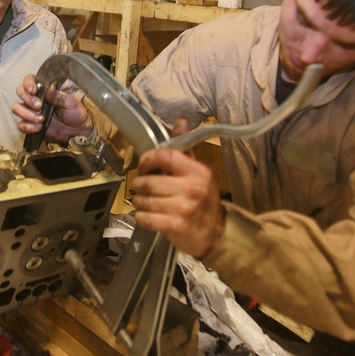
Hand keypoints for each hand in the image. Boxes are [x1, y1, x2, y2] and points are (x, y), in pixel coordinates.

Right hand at [13, 74, 92, 143]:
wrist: (77, 130)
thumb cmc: (74, 112)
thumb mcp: (70, 102)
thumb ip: (57, 97)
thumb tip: (49, 88)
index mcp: (43, 90)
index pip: (29, 80)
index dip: (28, 83)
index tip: (33, 90)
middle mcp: (34, 99)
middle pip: (20, 92)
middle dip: (27, 98)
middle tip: (39, 106)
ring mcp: (30, 112)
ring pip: (17, 108)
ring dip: (26, 113)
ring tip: (40, 119)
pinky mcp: (30, 125)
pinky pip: (21, 125)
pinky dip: (27, 126)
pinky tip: (38, 127)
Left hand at [130, 119, 222, 257]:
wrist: (215, 234)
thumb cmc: (203, 200)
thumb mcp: (198, 172)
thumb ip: (185, 149)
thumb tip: (180, 121)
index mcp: (199, 171)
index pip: (165, 155)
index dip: (148, 159)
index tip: (144, 166)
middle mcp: (193, 188)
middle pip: (150, 180)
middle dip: (139, 184)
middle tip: (141, 187)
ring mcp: (185, 208)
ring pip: (145, 200)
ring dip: (139, 201)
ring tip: (143, 201)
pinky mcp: (176, 226)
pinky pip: (146, 218)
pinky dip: (141, 217)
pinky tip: (146, 215)